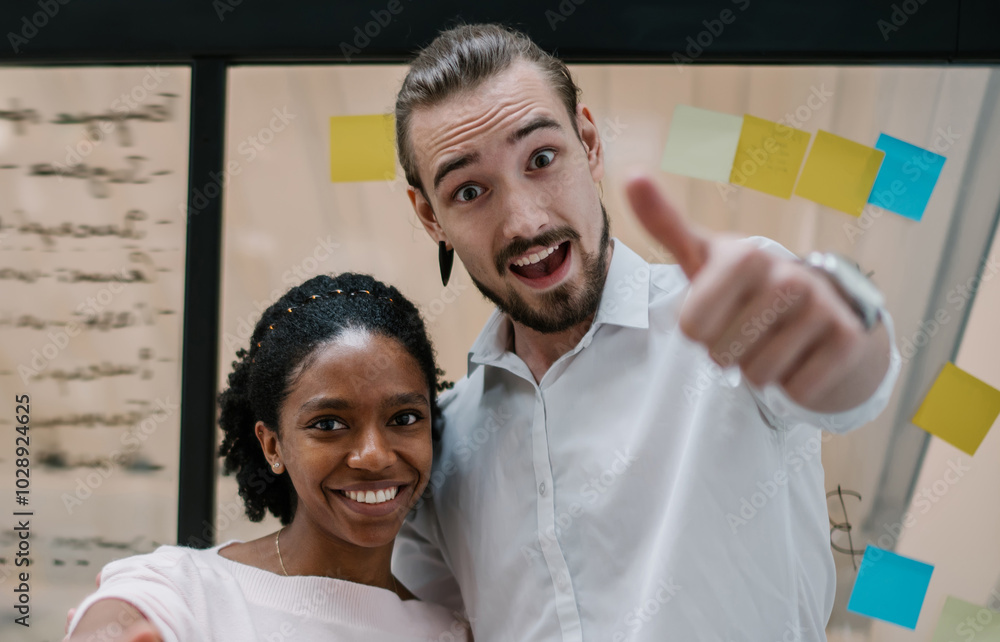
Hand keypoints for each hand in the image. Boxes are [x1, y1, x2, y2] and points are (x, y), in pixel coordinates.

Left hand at [624, 171, 888, 411]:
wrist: (820, 305)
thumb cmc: (742, 284)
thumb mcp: (703, 256)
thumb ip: (665, 223)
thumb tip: (632, 175)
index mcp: (744, 256)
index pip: (692, 329)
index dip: (699, 331)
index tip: (718, 309)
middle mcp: (787, 275)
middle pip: (722, 355)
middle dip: (729, 352)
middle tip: (747, 328)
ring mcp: (822, 306)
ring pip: (759, 376)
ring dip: (760, 369)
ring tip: (774, 340)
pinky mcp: (849, 340)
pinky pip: (798, 389)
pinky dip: (793, 384)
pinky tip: (803, 354)